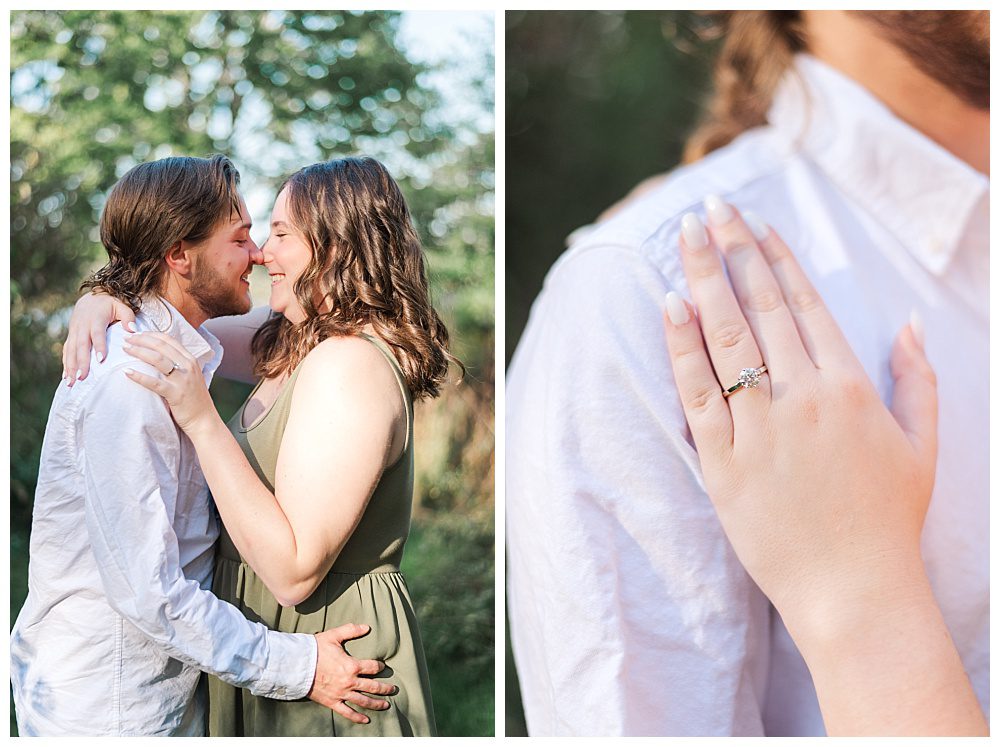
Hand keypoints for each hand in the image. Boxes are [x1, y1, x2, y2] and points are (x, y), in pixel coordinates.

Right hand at [62, 291, 135, 384]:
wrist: (93, 296)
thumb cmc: (111, 304)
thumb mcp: (122, 306)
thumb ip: (128, 317)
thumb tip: (132, 330)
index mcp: (95, 318)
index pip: (97, 333)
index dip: (99, 346)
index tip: (101, 360)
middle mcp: (82, 325)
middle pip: (81, 345)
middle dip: (81, 362)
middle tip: (82, 377)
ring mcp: (74, 331)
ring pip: (70, 350)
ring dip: (70, 367)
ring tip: (72, 382)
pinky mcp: (71, 335)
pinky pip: (66, 351)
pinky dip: (66, 364)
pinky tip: (66, 377)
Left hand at [123, 332, 217, 435]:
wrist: (204, 420)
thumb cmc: (194, 399)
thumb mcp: (190, 376)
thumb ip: (178, 365)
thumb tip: (158, 356)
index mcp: (191, 360)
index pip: (169, 340)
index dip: (151, 334)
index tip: (137, 333)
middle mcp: (188, 367)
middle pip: (161, 346)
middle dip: (142, 340)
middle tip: (127, 339)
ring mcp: (182, 380)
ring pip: (157, 359)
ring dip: (139, 352)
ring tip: (125, 350)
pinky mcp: (175, 394)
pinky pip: (154, 383)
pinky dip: (139, 376)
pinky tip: (127, 372)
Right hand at [309, 623, 395, 723]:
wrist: (296, 666)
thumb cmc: (315, 650)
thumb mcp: (334, 636)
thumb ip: (351, 630)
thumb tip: (366, 627)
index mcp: (351, 666)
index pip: (373, 667)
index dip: (380, 667)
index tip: (383, 667)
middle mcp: (349, 682)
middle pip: (373, 687)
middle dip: (385, 688)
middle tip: (393, 689)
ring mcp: (341, 694)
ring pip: (363, 701)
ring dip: (377, 703)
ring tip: (386, 704)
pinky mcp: (332, 702)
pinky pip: (347, 712)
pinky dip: (357, 717)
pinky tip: (366, 720)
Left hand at [661, 198, 937, 641]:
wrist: (854, 590)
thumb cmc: (888, 520)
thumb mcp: (922, 445)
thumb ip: (918, 379)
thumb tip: (910, 322)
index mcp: (850, 386)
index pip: (805, 304)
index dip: (777, 259)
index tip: (755, 225)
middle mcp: (804, 397)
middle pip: (761, 306)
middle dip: (733, 250)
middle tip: (711, 208)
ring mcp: (761, 428)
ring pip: (727, 338)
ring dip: (703, 279)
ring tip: (684, 237)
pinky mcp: (724, 462)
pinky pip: (697, 393)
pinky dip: (682, 347)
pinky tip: (671, 305)